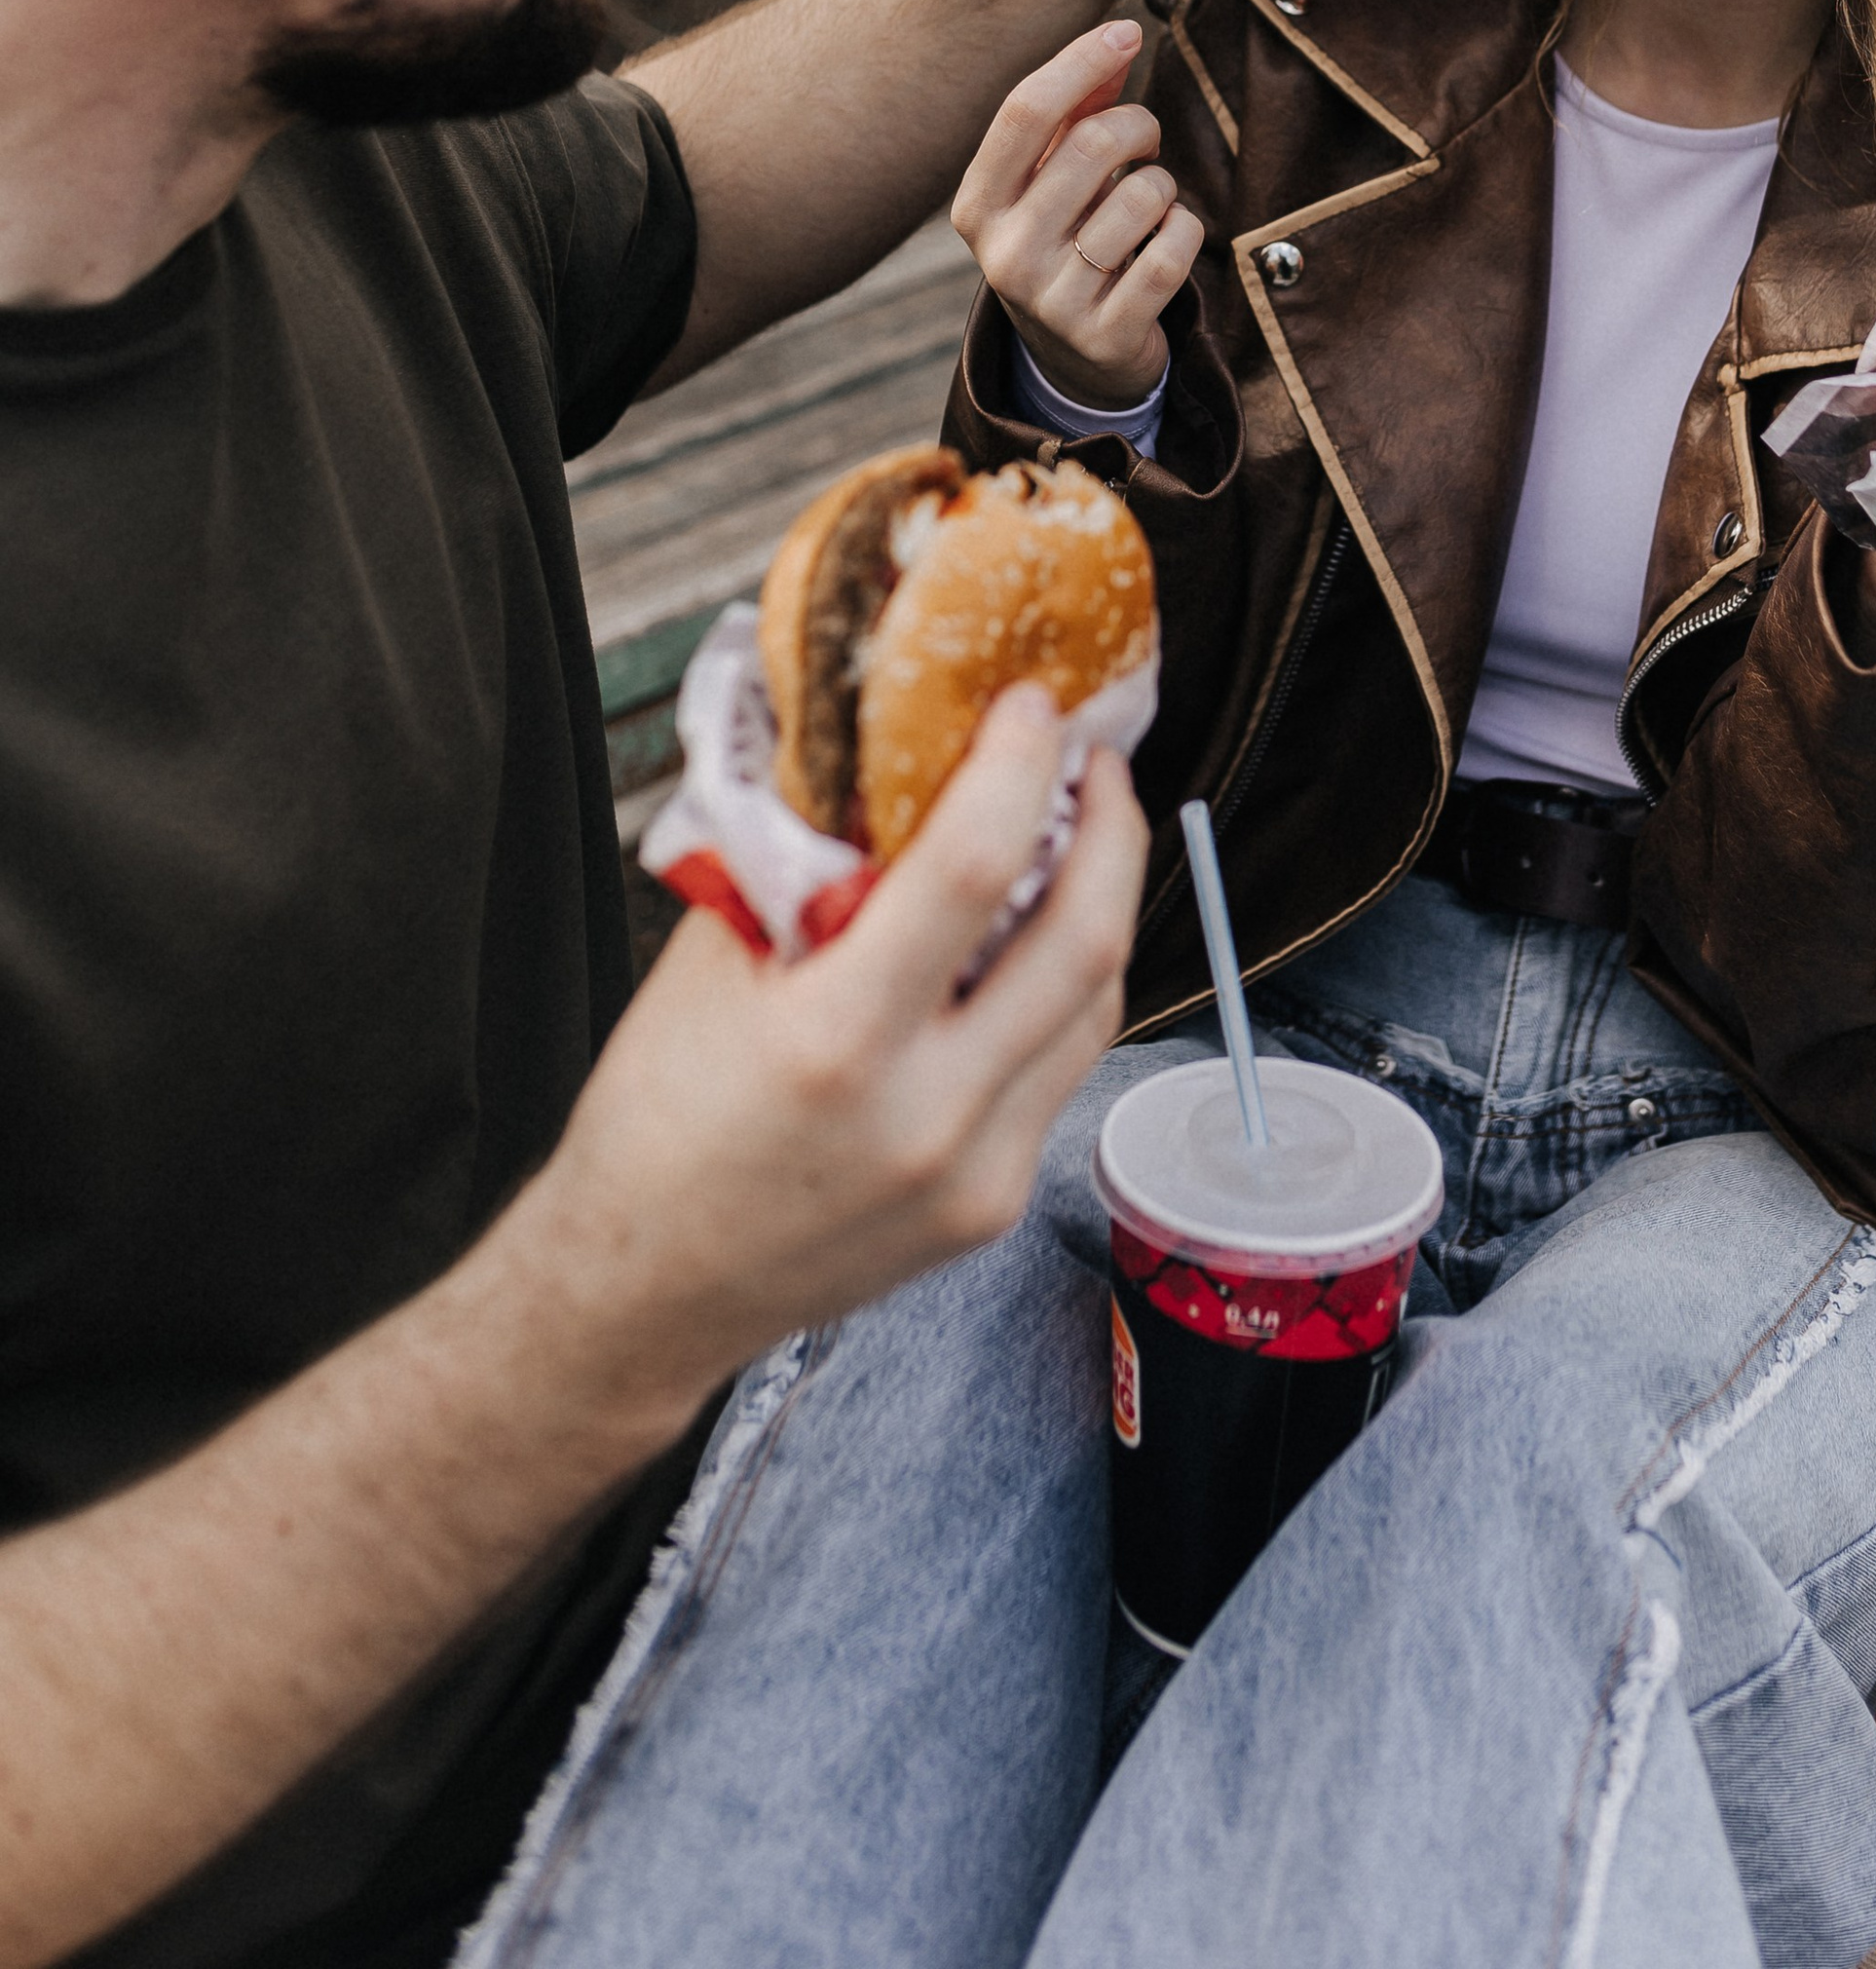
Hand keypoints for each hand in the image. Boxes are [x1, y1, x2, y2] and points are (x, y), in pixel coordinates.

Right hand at [503, 689, 1145, 1435]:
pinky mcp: (991, 1204)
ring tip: (1081, 830)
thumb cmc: (657, 1119)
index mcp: (836, 1043)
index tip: (1032, 707)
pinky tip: (1042, 935)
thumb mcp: (712, 963)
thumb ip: (806, 863)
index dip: (1017, 768)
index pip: (971, 869)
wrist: (641, 1294)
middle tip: (1095, 760)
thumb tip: (885, 748)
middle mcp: (924, 1115)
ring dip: (1104, 901)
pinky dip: (1066, 985)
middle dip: (1110, 828)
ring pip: (1094, 1004)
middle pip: (1081, 938)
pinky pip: (1061, 1066)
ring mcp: (972, 1172)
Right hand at [951, 26, 1199, 412]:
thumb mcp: (1052, 180)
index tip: (1126, 32)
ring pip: (1143, 196)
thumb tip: (1116, 39)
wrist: (1073, 359)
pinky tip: (1169, 239)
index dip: (1080, 61)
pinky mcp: (1107, 335)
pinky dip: (1185, 230)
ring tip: (1150, 204)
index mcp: (978, 207)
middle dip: (1140, 125)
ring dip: (1163, 186)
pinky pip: (1173, 251)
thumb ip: (1078, 111)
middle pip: (1094, 144)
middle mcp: (1005, 255)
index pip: (1025, 111)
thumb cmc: (1065, 241)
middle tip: (1148, 139)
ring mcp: (1053, 301)